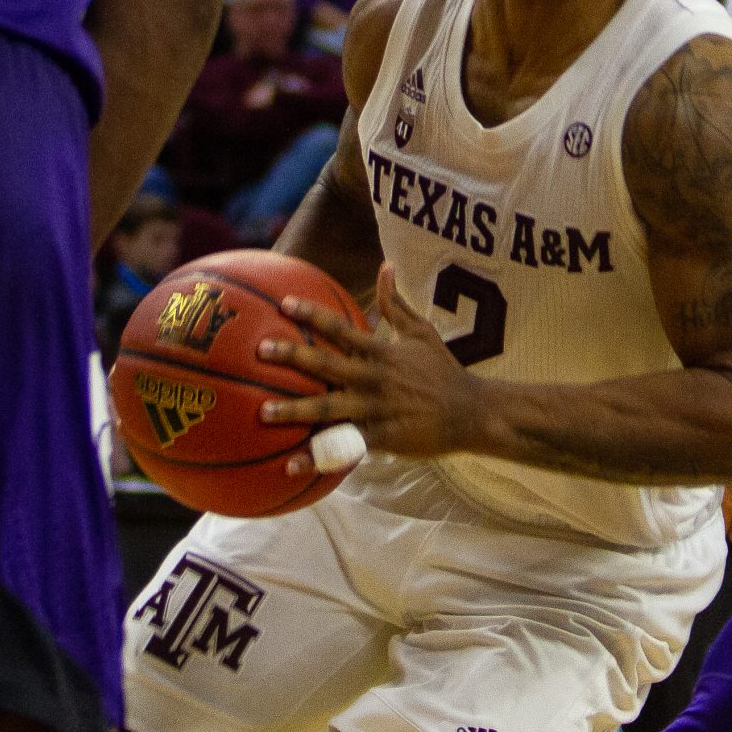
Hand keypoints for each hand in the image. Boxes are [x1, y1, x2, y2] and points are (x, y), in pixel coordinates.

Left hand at [258, 264, 485, 469]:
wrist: (471, 412)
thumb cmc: (443, 370)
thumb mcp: (422, 332)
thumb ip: (396, 303)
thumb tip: (385, 266)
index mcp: (381, 352)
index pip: (341, 328)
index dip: (312, 315)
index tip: (284, 305)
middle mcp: (374, 378)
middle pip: (327, 364)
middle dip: (293, 357)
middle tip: (260, 351)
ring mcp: (376, 410)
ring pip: (329, 409)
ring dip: (295, 411)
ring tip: (263, 412)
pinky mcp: (382, 438)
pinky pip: (344, 449)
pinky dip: (317, 458)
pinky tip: (291, 466)